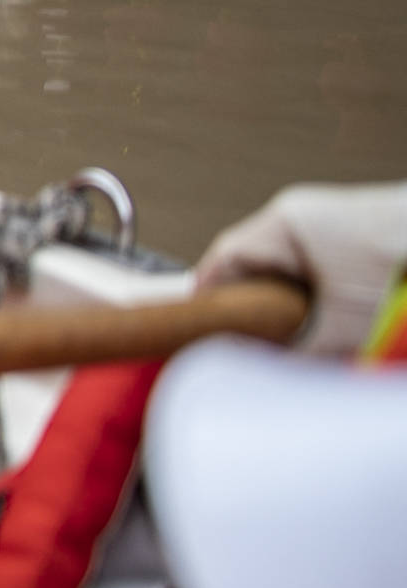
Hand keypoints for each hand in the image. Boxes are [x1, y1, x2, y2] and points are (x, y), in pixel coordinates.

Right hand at [199, 183, 406, 359]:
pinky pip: (320, 263)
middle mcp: (303, 214)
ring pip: (290, 265)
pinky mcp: (360, 231)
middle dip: (254, 304)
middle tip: (253, 342)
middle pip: (255, 262)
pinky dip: (319, 291)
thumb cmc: (403, 264)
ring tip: (301, 335)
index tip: (200, 330)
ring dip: (291, 300)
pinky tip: (336, 317)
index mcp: (285, 222)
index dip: (209, 297)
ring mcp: (332, 219)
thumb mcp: (344, 325)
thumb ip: (299, 353)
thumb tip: (265, 373)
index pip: (224, 258)